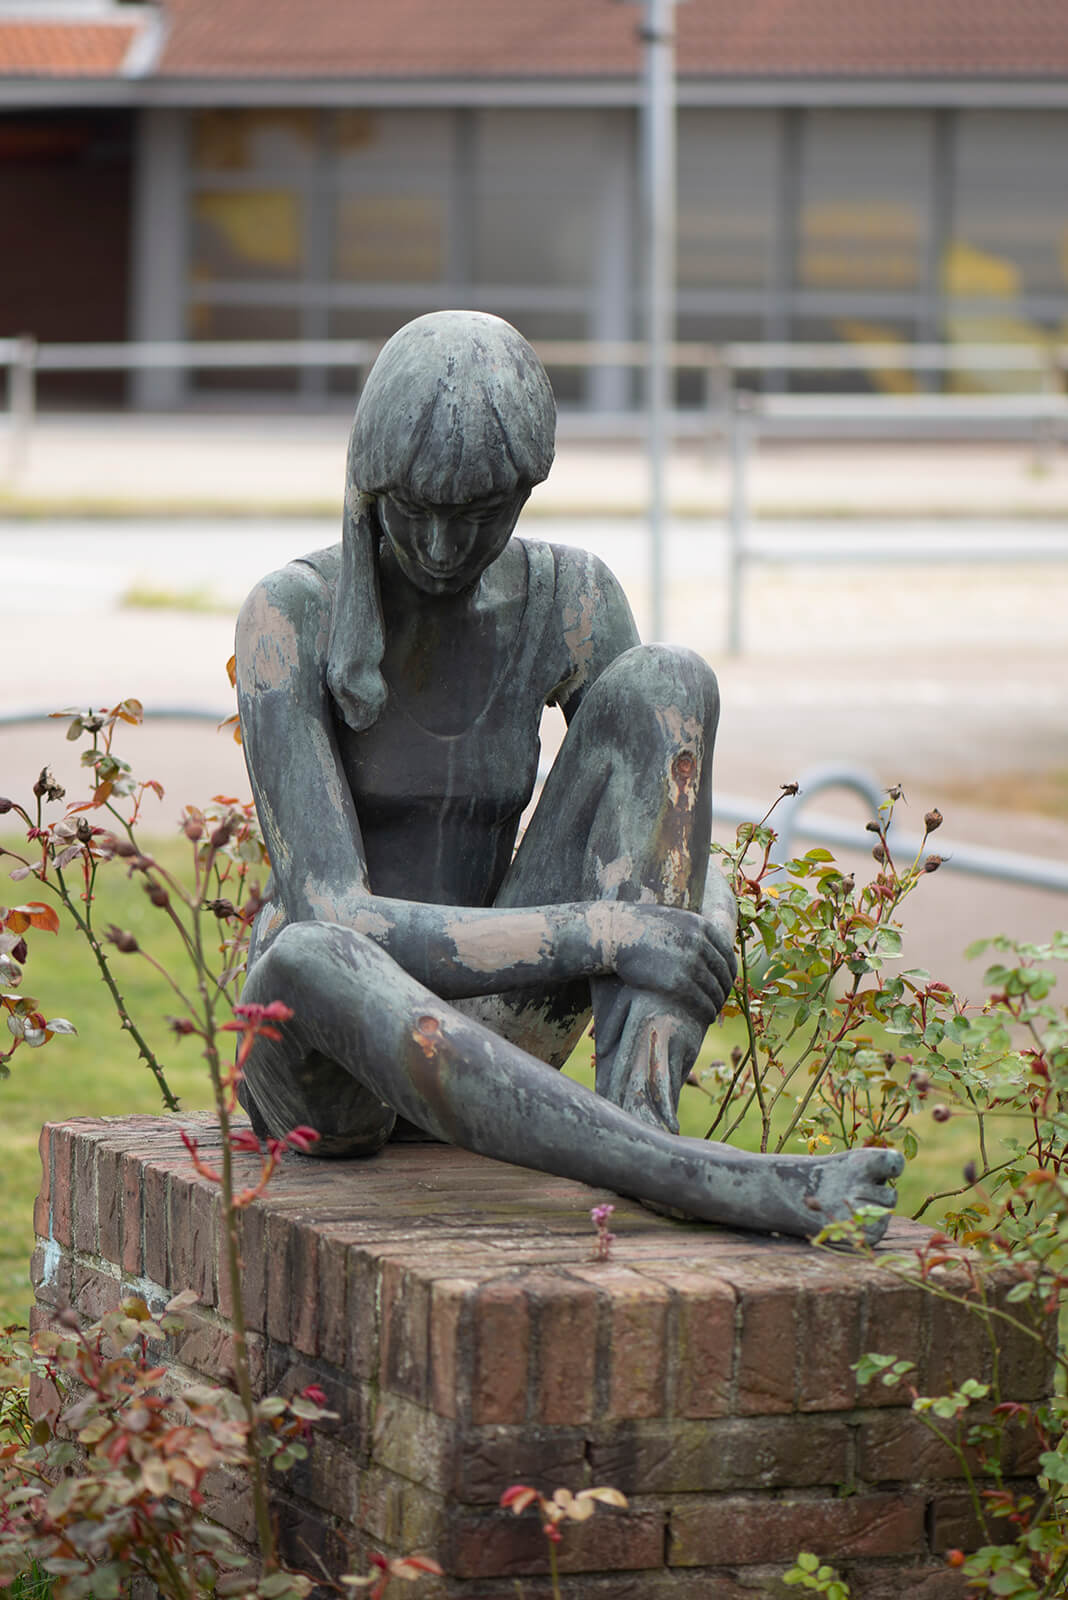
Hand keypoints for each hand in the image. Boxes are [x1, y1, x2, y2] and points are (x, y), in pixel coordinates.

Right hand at [609, 903, 736, 1025]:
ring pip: (714, 989)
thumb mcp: (671, 919)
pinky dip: (708, 1010)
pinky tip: (707, 1016)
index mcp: (701, 926)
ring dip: (717, 1003)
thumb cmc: (639, 926)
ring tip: (714, 1010)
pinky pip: (701, 1001)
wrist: (616, 934)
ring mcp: (689, 963)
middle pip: (723, 973)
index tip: (727, 982)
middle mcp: (699, 943)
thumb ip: (691, 930)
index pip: (727, 953)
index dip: (730, 971)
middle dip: (724, 989)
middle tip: (722, 999)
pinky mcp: (677, 983)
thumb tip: (705, 942)